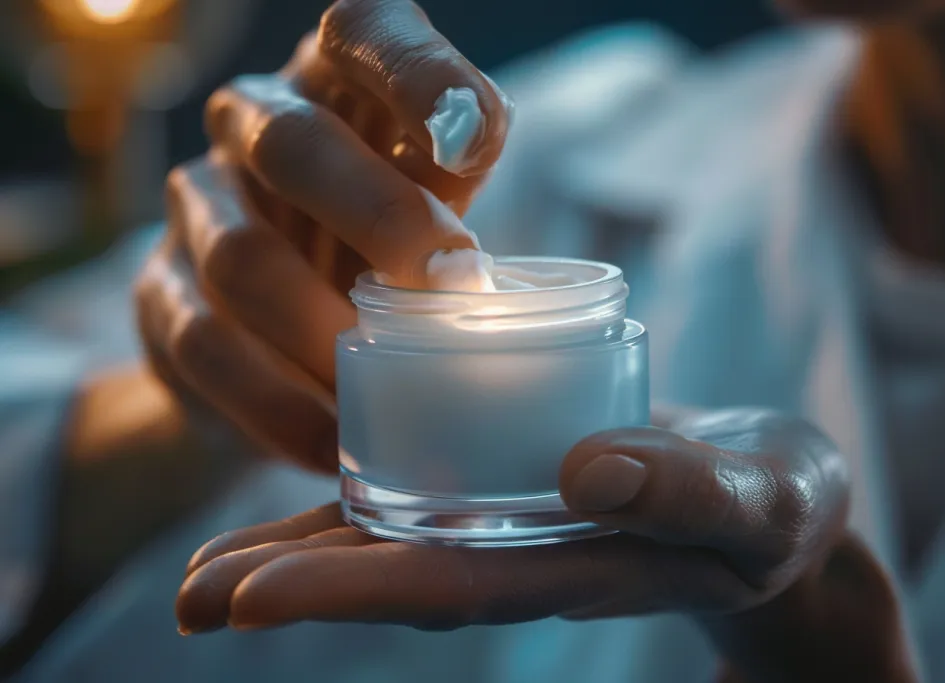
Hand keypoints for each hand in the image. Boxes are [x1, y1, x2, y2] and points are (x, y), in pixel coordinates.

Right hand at [134, 0, 511, 473]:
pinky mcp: (162, 294)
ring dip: (323, 330)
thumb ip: (457, 200)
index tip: (471, 136)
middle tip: (452, 282)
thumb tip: (475, 248)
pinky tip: (331, 442)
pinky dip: (277, 406)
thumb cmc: (384, 237)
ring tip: (387, 388)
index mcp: (337, 82)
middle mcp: (255, 125)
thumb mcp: (436, 197)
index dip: (416, 73)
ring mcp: (198, 206)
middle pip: (294, 143)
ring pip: (241, 258)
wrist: (279, 320)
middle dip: (379, 214)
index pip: (364, 33)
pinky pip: (208, 351)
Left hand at [177, 408, 914, 680]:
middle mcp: (535, 556)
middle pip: (404, 573)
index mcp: (583, 566)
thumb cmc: (780, 503)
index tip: (247, 598)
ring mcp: (523, 526)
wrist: (777, 500)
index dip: (350, 588)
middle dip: (296, 584)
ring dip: (304, 555)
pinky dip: (367, 499)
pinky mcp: (524, 487)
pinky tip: (307, 498)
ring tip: (200, 578)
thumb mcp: (761, 496)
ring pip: (406, 541)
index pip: (454, 583)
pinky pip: (438, 495)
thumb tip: (590, 470)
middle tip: (186, 600)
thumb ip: (689, 488)